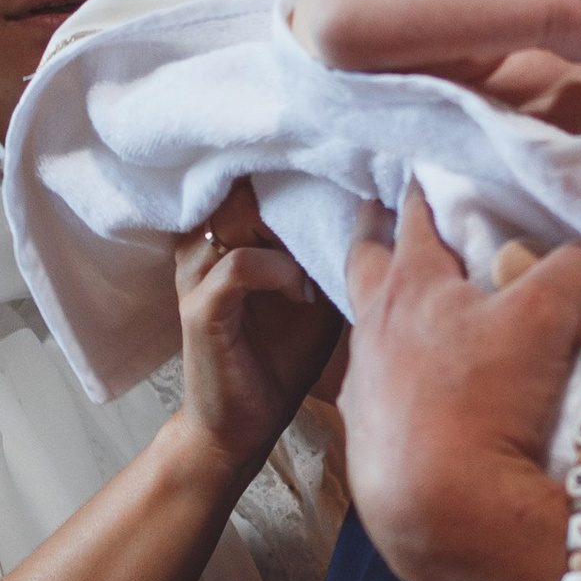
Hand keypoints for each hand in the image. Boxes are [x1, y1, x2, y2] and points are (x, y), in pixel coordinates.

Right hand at [173, 181, 340, 476]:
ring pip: (236, 214)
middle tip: (344, 179)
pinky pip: (240, 265)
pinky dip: (279, 271)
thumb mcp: (318, 293)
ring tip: (322, 245)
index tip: (345, 154)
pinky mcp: (202, 310)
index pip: (256, 176)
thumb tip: (381, 205)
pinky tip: (305, 294)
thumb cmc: (282, 358)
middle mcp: (207, 247)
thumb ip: (329, 249)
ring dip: (287, 225)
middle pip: (244, 182)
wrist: (242, 426)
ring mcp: (199, 275)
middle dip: (294, 181)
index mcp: (230, 237)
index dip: (297, 163)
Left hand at [340, 187, 580, 580]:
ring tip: (399, 300)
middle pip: (365, 260)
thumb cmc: (482, 399)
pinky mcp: (366, 435)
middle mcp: (372, 328)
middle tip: (383, 212)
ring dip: (379, 308)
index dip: (424, 185)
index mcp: (407, 285)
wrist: (440, 506)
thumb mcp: (545, 319)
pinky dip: (389, 375)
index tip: (428, 163)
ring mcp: (363, 383)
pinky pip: (373, 387)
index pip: (413, 214)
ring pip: (364, 326)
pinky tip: (406, 386)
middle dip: (376, 232)